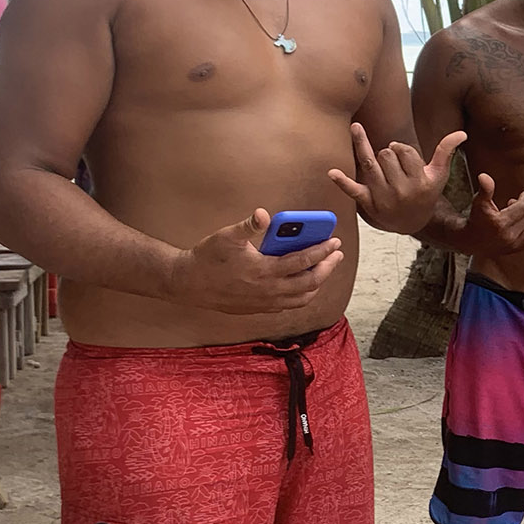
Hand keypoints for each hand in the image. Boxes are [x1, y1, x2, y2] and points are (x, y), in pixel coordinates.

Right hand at [168, 209, 344, 315]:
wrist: (187, 283)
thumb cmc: (207, 257)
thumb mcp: (227, 236)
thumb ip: (248, 225)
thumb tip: (263, 214)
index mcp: (264, 271)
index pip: (303, 262)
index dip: (322, 251)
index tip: (334, 242)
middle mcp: (268, 291)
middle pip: (310, 283)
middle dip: (328, 267)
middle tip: (336, 254)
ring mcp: (264, 303)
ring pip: (302, 298)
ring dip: (317, 283)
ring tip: (324, 268)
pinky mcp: (258, 309)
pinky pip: (289, 305)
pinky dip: (302, 294)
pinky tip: (303, 283)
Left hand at [330, 125, 465, 234]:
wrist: (411, 223)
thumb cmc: (426, 193)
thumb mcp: (438, 175)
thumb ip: (446, 151)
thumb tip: (462, 133)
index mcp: (420, 183)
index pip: (404, 151)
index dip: (400, 149)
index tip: (402, 156)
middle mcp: (402, 191)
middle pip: (385, 155)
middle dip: (386, 153)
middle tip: (391, 163)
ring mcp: (383, 198)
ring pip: (370, 163)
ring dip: (364, 146)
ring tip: (357, 130)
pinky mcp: (368, 203)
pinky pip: (353, 190)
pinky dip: (342, 181)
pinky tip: (331, 172)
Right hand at [466, 173, 523, 254]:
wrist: (471, 241)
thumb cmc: (476, 219)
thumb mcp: (479, 202)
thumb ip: (485, 189)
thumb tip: (484, 176)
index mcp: (500, 223)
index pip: (522, 208)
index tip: (522, 195)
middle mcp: (509, 236)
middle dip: (523, 209)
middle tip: (513, 206)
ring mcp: (515, 245)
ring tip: (520, 217)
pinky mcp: (517, 249)